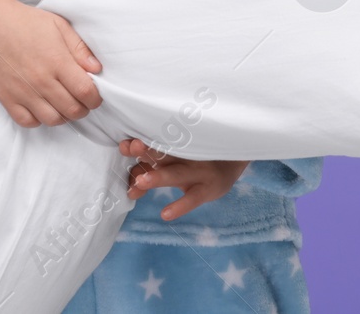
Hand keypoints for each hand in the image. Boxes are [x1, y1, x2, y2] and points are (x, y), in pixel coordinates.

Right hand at [0, 0, 103, 127]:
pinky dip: (38, 120)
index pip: (85, 91)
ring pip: (52, 119)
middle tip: (83, 104)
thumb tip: (97, 69)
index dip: (95, 99)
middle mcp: (42, 81)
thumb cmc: (27, 22)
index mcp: (58, 62)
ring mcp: (23, 92)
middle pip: (72, 109)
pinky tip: (42, 109)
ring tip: (64, 107)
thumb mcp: (60, 26)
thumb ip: (80, 49)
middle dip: (83, 110)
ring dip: (63, 117)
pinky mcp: (6, 98)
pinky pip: (26, 122)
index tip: (95, 97)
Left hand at [118, 137, 249, 220]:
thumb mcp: (177, 159)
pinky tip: (166, 214)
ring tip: (140, 182)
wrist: (234, 163)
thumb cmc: (197, 161)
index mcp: (176, 147)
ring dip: (158, 176)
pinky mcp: (209, 188)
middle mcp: (186, 157)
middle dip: (146, 152)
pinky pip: (193, 198)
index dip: (140, 147)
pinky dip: (180, 206)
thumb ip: (152, 167)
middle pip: (164, 153)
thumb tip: (129, 184)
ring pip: (176, 173)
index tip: (124, 145)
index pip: (155, 146)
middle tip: (131, 147)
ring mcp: (199, 172)